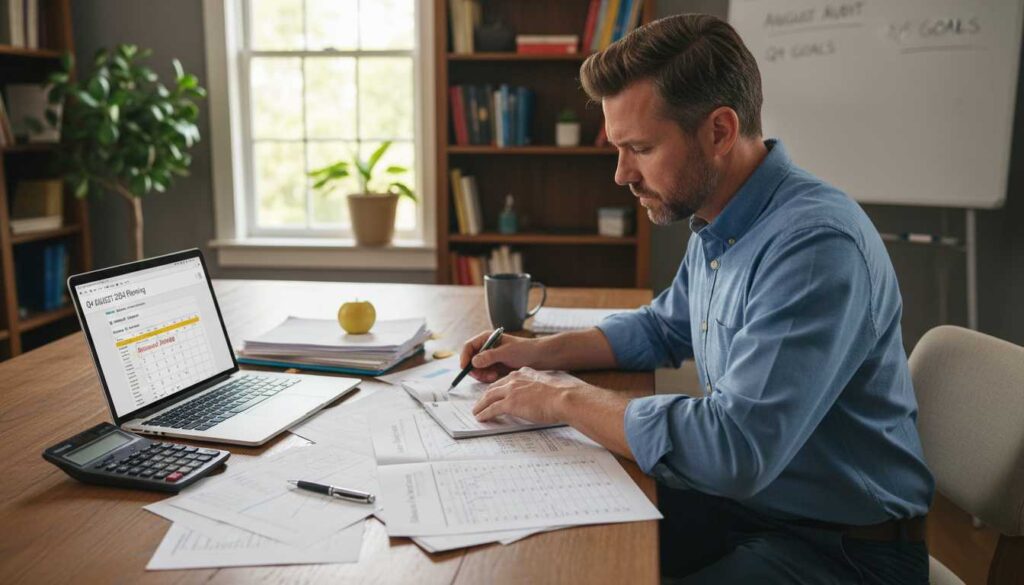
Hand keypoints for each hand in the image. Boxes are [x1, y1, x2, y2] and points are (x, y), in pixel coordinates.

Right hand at [460, 330, 537, 382]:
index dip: (464, 357)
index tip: (464, 368)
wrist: (538, 357)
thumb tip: (473, 361)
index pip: (469, 346)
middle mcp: (486, 348)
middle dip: (475, 369)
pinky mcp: (494, 367)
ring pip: (476, 369)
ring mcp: (490, 358)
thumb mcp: (506, 352)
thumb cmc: (524, 350)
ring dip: (482, 374)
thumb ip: (489, 356)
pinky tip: (495, 376)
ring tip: (493, 375)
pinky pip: (484, 374)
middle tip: (482, 376)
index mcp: (487, 338)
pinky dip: (487, 377)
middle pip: (470, 360)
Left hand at [472, 367, 587, 423]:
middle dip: (485, 396)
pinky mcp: (510, 403)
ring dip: (481, 405)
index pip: (506, 380)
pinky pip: (491, 409)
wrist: (563, 398)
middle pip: (494, 388)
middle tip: (481, 403)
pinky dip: (484, 414)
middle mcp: (515, 379)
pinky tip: (481, 418)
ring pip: (489, 397)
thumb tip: (538, 397)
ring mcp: (511, 391)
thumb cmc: (560, 395)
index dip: (498, 388)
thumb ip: (537, 388)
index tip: (494, 393)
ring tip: (476, 412)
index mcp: (524, 374)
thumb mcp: (546, 386)